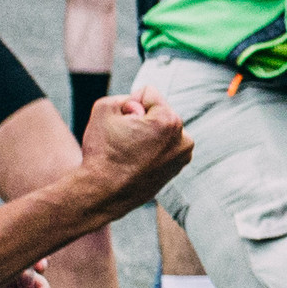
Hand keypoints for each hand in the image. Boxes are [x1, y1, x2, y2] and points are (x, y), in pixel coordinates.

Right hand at [78, 90, 191, 207]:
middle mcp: (183, 138)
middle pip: (157, 112)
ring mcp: (183, 156)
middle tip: (124, 141)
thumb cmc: (102, 151)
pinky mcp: (177, 169)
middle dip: (141, 120)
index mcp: (169, 121)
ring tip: (131, 153)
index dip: (129, 106)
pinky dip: (151, 149)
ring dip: (147, 134)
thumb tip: (140, 106)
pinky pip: (162, 146)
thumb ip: (126, 97)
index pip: (148, 93)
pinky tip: (137, 162)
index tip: (122, 126)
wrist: (102, 194)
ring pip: (161, 129)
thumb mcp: (104, 108)